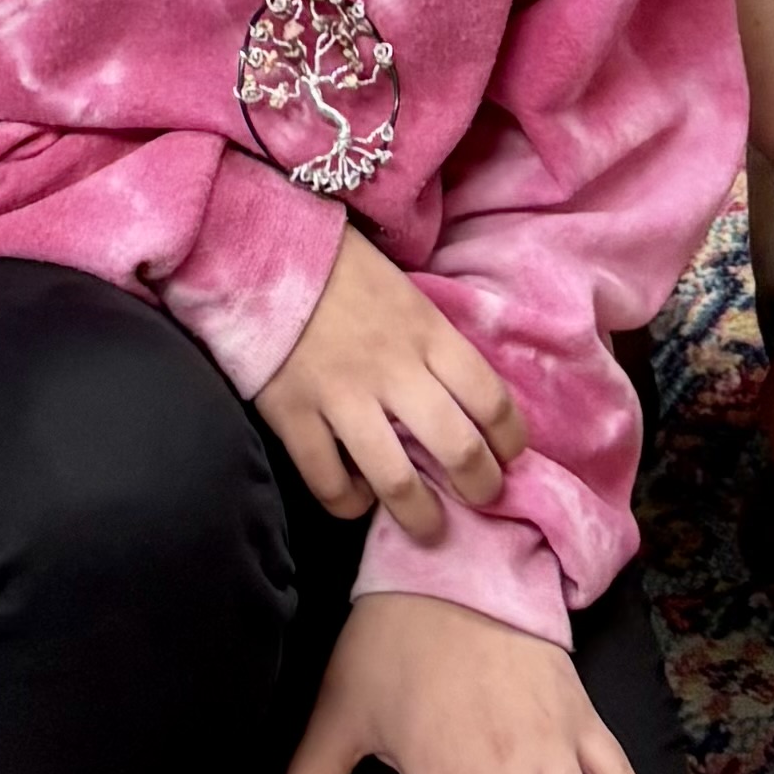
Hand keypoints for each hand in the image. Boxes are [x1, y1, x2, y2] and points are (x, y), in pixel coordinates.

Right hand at [252, 227, 528, 532]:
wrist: (261, 247)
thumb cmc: (342, 270)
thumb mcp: (406, 292)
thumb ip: (434, 344)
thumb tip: (466, 404)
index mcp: (426, 331)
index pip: (490, 398)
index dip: (512, 440)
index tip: (510, 455)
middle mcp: (392, 368)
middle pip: (457, 449)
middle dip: (480, 487)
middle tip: (481, 498)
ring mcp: (340, 395)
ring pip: (397, 481)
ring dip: (422, 516)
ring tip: (429, 527)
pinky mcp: (293, 414)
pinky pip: (329, 482)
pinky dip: (349, 502)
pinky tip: (358, 497)